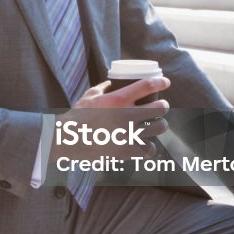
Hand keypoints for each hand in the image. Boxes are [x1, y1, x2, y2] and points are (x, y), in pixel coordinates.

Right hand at [49, 76, 170, 163]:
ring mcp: (128, 135)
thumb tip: (114, 83)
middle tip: (162, 106)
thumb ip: (104, 88)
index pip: (148, 86)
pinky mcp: (126, 151)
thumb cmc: (77, 116)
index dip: (161, 82)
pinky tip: (147, 144)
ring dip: (160, 125)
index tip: (166, 83)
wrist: (67, 140)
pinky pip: (149, 149)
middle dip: (163, 106)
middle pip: (160, 108)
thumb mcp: (90, 96)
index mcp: (118, 99)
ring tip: (158, 124)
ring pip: (159, 128)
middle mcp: (126, 115)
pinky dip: (149, 146)